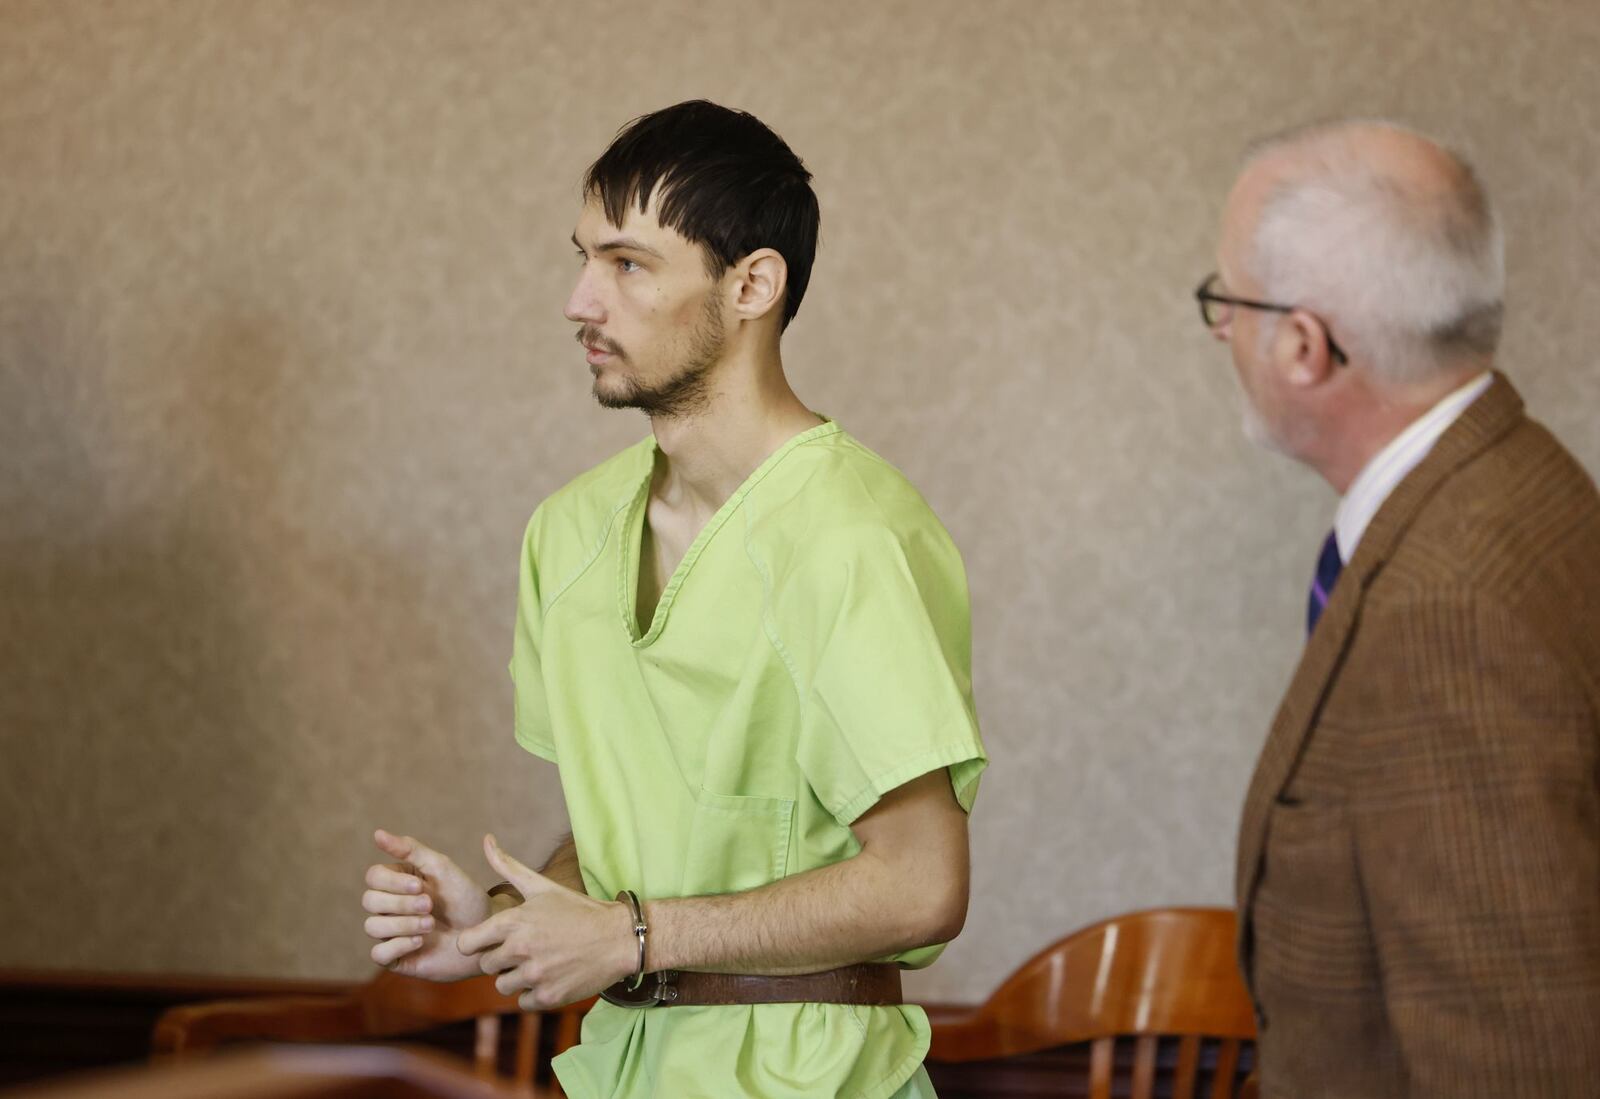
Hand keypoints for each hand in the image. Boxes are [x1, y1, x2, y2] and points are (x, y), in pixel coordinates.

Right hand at [362, 829, 488, 980]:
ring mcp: (391, 932)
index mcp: (398, 882)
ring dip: (402, 924)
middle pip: (369, 900)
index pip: (374, 877)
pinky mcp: (397, 957)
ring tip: (430, 924)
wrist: (486, 933)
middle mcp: (390, 906)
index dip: (392, 882)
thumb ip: (411, 850)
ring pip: (372, 926)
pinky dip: (398, 945)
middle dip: (400, 903)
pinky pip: (378, 954)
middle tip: (429, 905)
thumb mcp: (441, 869)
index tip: (419, 885)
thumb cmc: (464, 898)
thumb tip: (377, 833)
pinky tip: (421, 942)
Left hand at [456, 834, 635, 1009]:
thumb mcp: (542, 886)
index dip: (477, 943)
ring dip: (518, 977)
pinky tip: (553, 976)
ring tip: (541, 962)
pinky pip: (524, 1001)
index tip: (492, 940)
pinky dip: (535, 993)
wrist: (618, 938)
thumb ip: (507, 865)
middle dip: (502, 959)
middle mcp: (519, 949)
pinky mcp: (548, 996)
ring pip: (503, 986)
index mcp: (513, 921)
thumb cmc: (578, 910)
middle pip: (487, 966)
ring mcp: (534, 975)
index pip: (467, 944)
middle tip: (527, 949)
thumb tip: (486, 839)